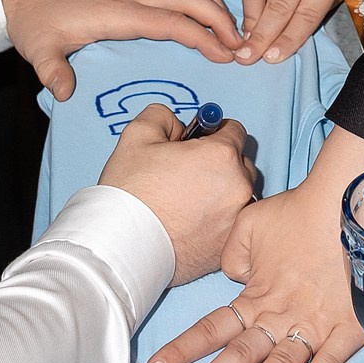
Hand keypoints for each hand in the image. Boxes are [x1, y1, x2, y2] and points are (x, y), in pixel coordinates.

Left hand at [1, 0, 244, 100]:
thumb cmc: (32, 20)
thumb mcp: (38, 50)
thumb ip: (54, 72)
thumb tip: (65, 93)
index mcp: (116, 13)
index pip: (170, 22)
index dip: (202, 37)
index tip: (225, 54)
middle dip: (218, 17)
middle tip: (240, 43)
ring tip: (230, 21)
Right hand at [100, 104, 257, 284]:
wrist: (122, 245)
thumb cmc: (130, 193)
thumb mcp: (137, 135)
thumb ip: (163, 116)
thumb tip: (178, 125)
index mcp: (221, 156)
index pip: (234, 130)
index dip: (212, 132)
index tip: (197, 143)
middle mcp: (238, 187)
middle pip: (240, 163)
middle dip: (220, 163)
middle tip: (187, 173)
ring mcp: (235, 219)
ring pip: (238, 196)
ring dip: (222, 193)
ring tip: (188, 201)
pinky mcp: (227, 246)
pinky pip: (230, 224)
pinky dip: (217, 221)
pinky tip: (190, 223)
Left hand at [146, 125, 363, 362]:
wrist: (348, 204)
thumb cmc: (298, 212)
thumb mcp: (250, 224)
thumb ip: (232, 255)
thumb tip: (233, 278)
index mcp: (256, 295)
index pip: (212, 328)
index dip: (183, 350)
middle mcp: (281, 316)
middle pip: (239, 355)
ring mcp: (315, 324)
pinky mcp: (349, 326)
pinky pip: (330, 359)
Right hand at [239, 0, 359, 65]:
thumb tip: (305, 29)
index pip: (309, 11)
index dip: (291, 39)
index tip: (276, 57)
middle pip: (282, 7)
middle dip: (266, 38)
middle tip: (251, 59)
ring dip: (250, 23)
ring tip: (243, 45)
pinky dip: (246, 2)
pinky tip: (246, 18)